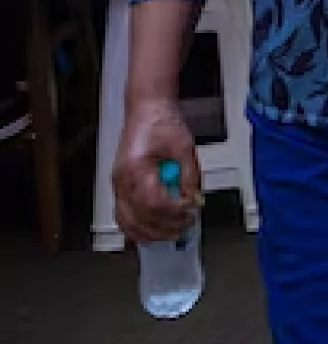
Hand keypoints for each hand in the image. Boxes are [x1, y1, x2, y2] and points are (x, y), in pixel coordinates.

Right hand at [113, 101, 199, 245]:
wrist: (147, 109)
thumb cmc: (162, 123)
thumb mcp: (184, 147)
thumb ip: (190, 176)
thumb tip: (195, 200)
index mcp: (137, 168)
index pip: (153, 202)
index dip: (173, 212)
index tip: (190, 212)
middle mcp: (122, 179)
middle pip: (139, 216)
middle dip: (163, 226)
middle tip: (185, 227)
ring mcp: (117, 184)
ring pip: (126, 220)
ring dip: (149, 232)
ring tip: (171, 234)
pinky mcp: (119, 185)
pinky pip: (122, 214)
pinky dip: (135, 227)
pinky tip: (151, 232)